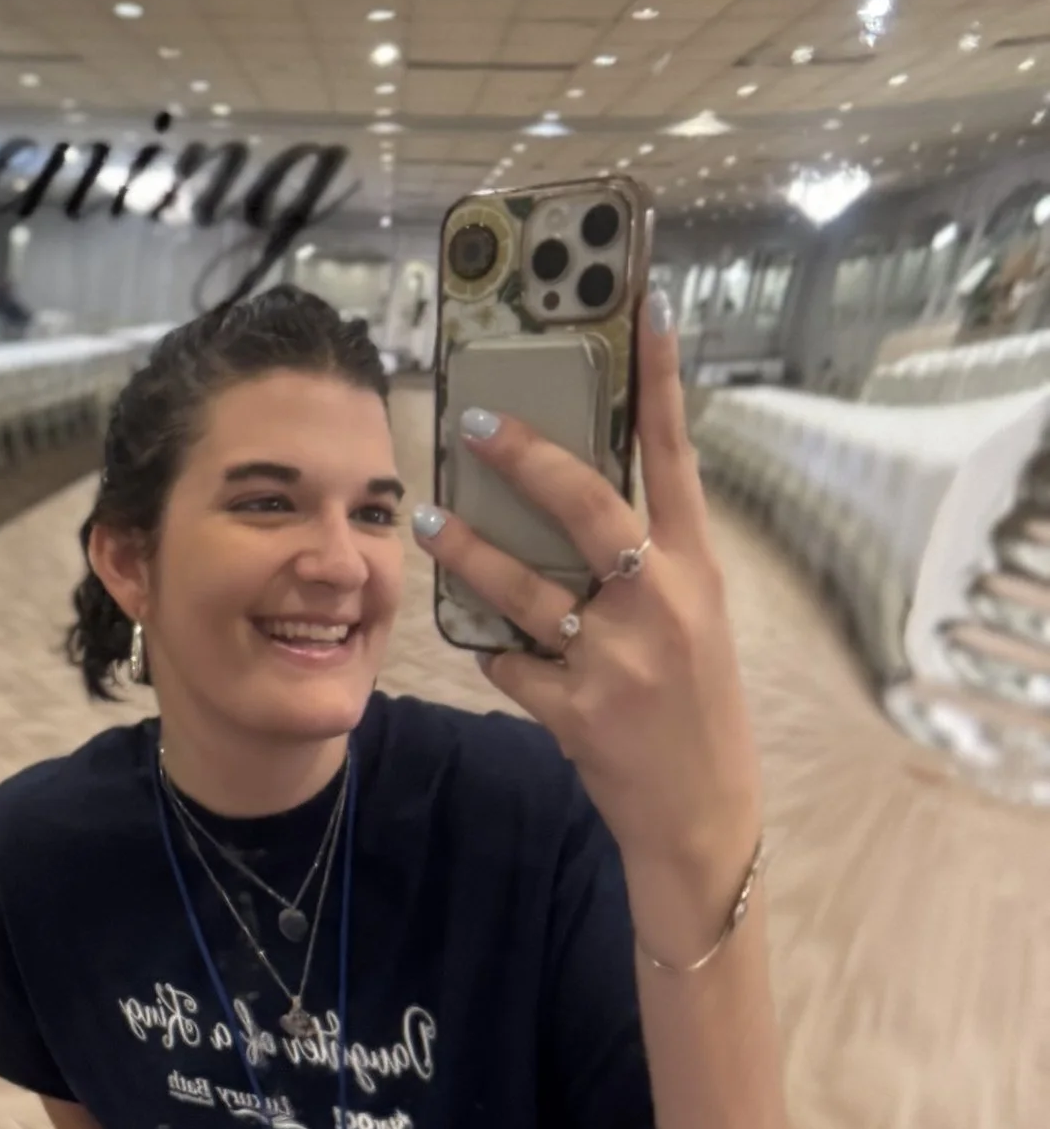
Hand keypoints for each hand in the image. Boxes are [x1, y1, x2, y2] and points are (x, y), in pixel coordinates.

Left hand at [411, 292, 760, 932]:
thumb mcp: (693, 620)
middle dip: (527, 459)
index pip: (680, 458)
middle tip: (474, 420)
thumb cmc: (694, 705)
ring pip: (526, 587)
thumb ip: (647, 558)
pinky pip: (508, 662)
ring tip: (426, 520)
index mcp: (699, 572)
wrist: (703, 816)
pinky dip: (490, 649)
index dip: (663, 382)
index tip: (645, 311)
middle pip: (589, 508)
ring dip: (468, 552)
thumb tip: (570, 487)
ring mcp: (621, 660)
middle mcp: (665, 606)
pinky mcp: (579, 710)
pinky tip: (481, 641)